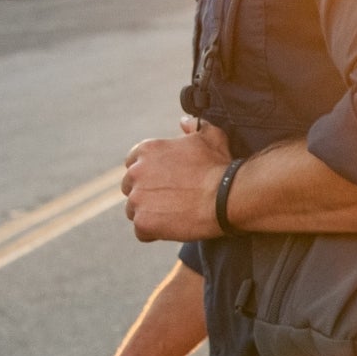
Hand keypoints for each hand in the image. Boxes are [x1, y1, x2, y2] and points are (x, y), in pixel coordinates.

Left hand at [122, 117, 231, 241]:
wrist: (226, 197)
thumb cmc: (219, 166)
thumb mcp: (210, 136)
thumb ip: (193, 126)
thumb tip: (183, 122)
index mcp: (147, 150)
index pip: (132, 163)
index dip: (148, 174)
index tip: (164, 181)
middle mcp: (136, 172)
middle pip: (130, 188)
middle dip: (146, 194)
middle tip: (169, 200)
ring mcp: (137, 199)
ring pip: (134, 211)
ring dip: (149, 214)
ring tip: (173, 216)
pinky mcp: (143, 222)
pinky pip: (141, 232)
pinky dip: (154, 233)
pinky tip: (173, 228)